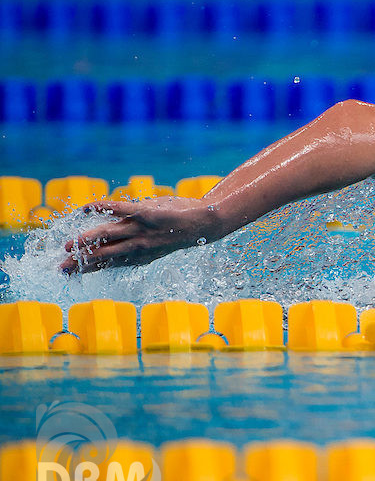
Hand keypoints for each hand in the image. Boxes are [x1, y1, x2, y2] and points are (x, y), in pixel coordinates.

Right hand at [60, 196, 222, 273]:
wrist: (205, 225)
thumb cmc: (178, 232)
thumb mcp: (155, 245)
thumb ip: (133, 245)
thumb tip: (112, 241)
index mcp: (139, 256)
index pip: (108, 264)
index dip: (88, 269)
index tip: (69, 273)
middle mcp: (138, 246)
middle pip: (104, 255)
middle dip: (82, 262)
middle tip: (62, 267)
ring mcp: (142, 230)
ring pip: (108, 236)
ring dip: (87, 240)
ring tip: (70, 245)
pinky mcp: (147, 214)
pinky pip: (120, 208)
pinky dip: (102, 207)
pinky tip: (86, 208)